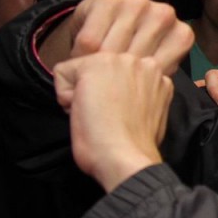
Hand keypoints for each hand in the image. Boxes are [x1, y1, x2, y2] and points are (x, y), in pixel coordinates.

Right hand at [39, 0, 192, 75]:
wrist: (96, 30)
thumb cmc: (127, 57)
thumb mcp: (149, 72)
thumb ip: (156, 78)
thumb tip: (151, 95)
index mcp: (181, 36)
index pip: (160, 69)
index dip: (137, 84)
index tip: (126, 88)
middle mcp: (164, 15)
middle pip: (135, 61)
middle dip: (115, 78)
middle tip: (103, 85)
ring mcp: (139, 4)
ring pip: (112, 52)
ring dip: (96, 67)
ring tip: (92, 73)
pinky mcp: (109, 0)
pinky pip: (90, 41)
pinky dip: (81, 54)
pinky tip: (82, 56)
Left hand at [53, 52, 173, 191]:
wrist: (124, 156)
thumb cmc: (135, 144)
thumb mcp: (150, 110)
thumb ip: (140, 92)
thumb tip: (122, 93)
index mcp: (155, 73)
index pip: (116, 72)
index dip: (111, 95)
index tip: (119, 113)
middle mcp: (141, 61)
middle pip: (98, 67)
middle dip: (96, 89)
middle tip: (107, 113)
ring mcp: (119, 60)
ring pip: (80, 69)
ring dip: (82, 91)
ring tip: (97, 113)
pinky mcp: (94, 64)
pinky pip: (62, 72)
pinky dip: (64, 95)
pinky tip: (84, 111)